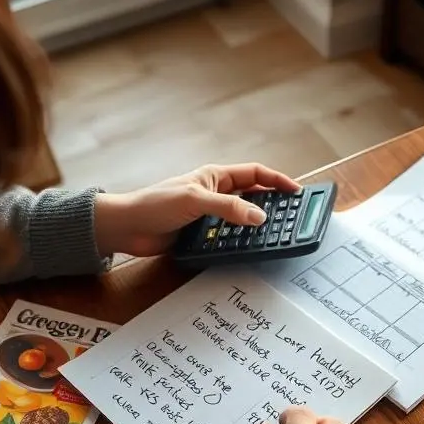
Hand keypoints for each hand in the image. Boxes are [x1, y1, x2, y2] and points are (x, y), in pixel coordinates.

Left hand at [93, 163, 299, 256]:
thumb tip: (260, 217)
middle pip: (253, 198)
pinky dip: (241, 243)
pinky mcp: (203, 234)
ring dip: (257, 228)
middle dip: (273, 206)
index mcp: (215, 177)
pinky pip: (229, 238)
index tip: (296, 192)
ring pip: (243, 220)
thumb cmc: (155, 205)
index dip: (277, 181)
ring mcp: (210, 215)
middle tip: (293, 218)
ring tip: (276, 237)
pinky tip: (250, 249)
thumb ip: (229, 208)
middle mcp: (216, 194)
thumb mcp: (196, 201)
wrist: (127, 228)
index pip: (254, 173)